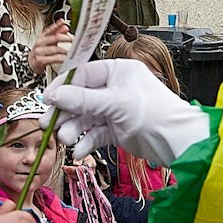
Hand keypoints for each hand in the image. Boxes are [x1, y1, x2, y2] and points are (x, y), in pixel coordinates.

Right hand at [29, 20, 72, 75]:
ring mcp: (39, 52)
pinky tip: (66, 59)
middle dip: (65, 38)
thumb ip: (57, 34)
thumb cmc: (41, 52)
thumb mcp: (48, 42)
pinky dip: (61, 59)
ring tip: (72, 51)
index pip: (50, 29)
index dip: (57, 25)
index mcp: (42, 37)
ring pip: (55, 49)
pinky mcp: (41, 60)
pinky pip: (54, 59)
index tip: (64, 22)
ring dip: (65, 50)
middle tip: (73, 39)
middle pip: (54, 38)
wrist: (31, 64)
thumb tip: (65, 27)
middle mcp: (40, 43)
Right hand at [46, 58, 209, 165]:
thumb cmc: (153, 112)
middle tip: (49, 123)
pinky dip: (87, 142)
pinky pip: (95, 133)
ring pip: (86, 118)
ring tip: (66, 139)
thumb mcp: (114, 102)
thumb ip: (83, 100)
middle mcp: (115, 88)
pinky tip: (80, 150)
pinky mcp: (116, 129)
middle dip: (65, 112)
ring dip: (74, 129)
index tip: (47, 99)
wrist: (175, 140)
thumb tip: (54, 95)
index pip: (83, 74)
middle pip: (81, 98)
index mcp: (118, 71)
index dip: (63, 86)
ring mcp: (115, 110)